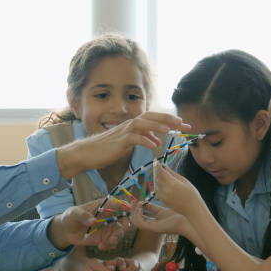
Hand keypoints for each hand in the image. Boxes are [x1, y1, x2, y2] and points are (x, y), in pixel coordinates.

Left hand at [48, 199, 124, 249]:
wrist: (67, 231)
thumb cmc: (71, 217)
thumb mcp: (74, 214)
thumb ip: (83, 216)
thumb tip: (93, 221)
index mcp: (104, 205)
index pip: (119, 203)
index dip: (126, 206)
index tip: (129, 211)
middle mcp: (109, 216)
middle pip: (124, 218)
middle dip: (126, 223)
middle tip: (125, 228)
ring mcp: (108, 228)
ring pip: (119, 232)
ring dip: (116, 238)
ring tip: (106, 243)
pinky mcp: (105, 238)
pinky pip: (112, 242)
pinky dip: (109, 245)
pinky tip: (100, 246)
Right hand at [57, 112, 190, 178]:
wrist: (86, 153)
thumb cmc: (104, 150)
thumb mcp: (126, 143)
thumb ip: (140, 139)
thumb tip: (154, 140)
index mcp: (131, 125)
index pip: (152, 118)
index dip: (168, 119)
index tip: (182, 124)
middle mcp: (128, 125)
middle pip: (151, 117)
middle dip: (168, 120)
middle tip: (184, 124)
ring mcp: (123, 132)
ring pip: (143, 124)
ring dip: (158, 126)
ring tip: (171, 130)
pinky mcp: (118, 142)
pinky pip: (133, 138)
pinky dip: (144, 140)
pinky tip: (153, 144)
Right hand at [129, 202, 191, 236]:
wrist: (186, 221)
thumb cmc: (176, 216)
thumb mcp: (161, 210)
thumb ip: (152, 208)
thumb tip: (143, 203)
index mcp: (153, 223)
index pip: (140, 217)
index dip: (135, 209)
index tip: (136, 201)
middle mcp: (151, 226)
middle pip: (135, 220)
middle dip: (133, 210)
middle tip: (133, 201)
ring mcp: (152, 228)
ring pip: (136, 222)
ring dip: (134, 212)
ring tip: (138, 203)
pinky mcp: (153, 228)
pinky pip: (140, 222)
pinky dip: (138, 214)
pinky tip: (141, 207)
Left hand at [153, 161, 203, 215]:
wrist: (193, 210)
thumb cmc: (192, 194)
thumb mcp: (184, 181)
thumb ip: (172, 173)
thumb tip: (164, 166)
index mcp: (172, 183)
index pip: (161, 172)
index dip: (157, 166)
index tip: (156, 161)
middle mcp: (166, 190)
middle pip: (157, 177)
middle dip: (156, 171)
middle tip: (156, 165)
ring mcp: (163, 196)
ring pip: (156, 184)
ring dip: (156, 178)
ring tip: (158, 173)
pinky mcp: (163, 201)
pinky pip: (157, 191)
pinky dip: (157, 185)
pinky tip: (160, 182)